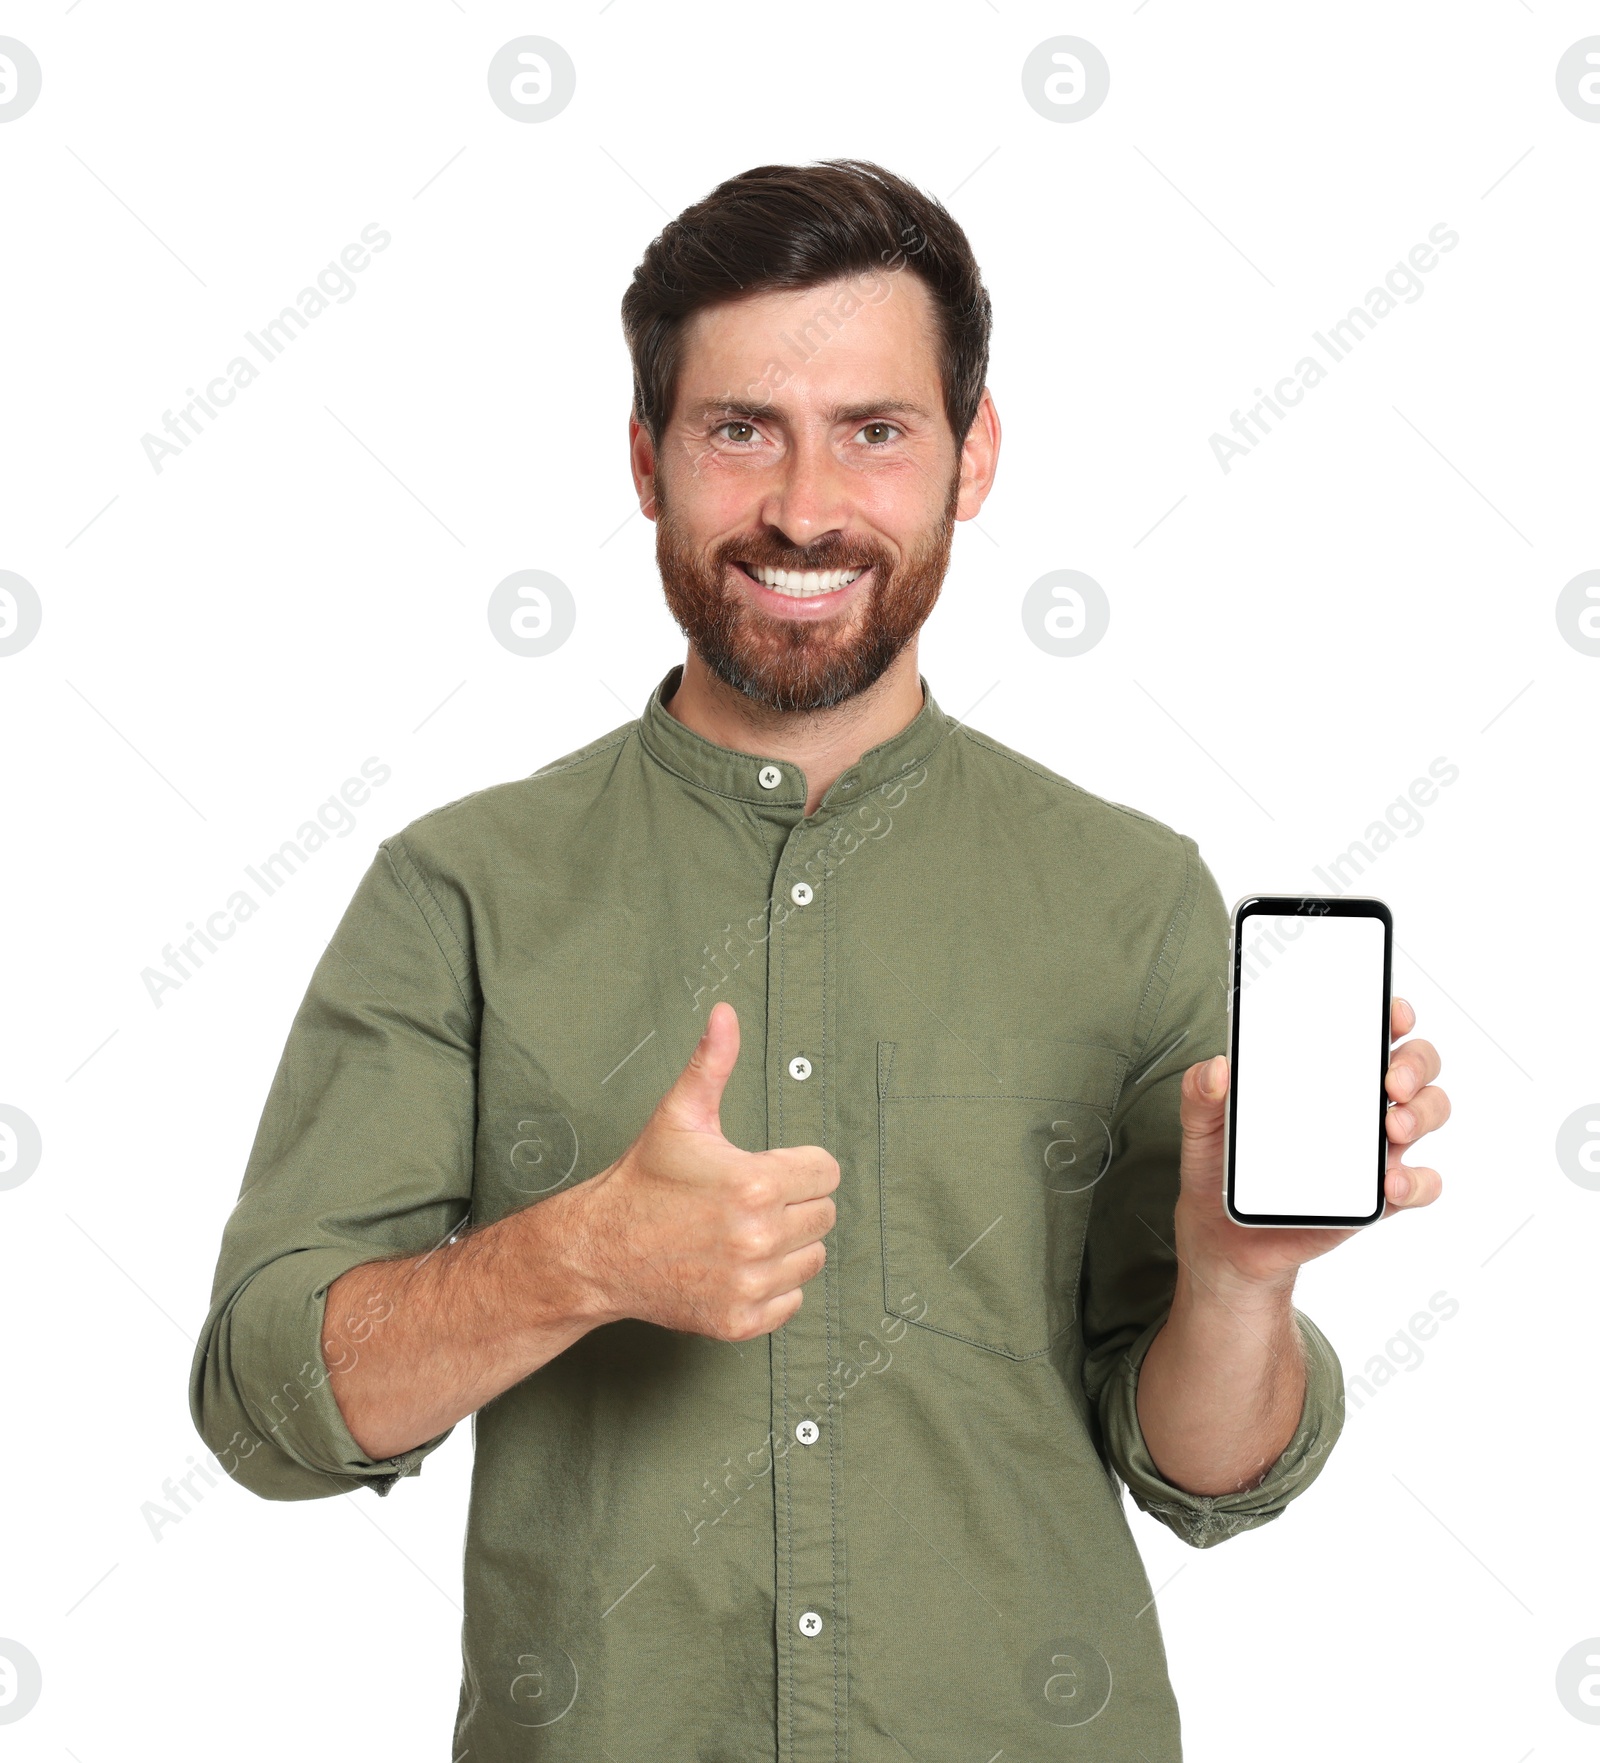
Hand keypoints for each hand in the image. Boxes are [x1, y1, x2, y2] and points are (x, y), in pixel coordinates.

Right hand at [572, 1001, 838, 1340]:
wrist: (599, 1251)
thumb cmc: (644, 1180)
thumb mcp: (679, 1116)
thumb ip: (713, 1063)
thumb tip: (725, 1013)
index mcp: (755, 1184)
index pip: (827, 1172)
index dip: (797, 1165)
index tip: (763, 1168)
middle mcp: (759, 1237)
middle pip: (824, 1215)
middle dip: (793, 1203)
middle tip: (747, 1201)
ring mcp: (751, 1284)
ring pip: (812, 1258)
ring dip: (787, 1246)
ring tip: (740, 1232)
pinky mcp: (741, 1321)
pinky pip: (791, 1301)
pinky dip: (771, 1286)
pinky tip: (736, 1266)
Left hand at [1172, 996, 1448, 1297]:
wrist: (1224, 1236)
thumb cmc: (1223, 1168)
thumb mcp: (1202, 1125)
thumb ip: (1200, 1093)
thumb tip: (1216, 1069)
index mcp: (1321, 1074)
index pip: (1368, 1030)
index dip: (1391, 1014)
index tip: (1392, 1014)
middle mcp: (1356, 1104)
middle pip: (1415, 1065)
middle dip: (1414, 1063)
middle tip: (1391, 1080)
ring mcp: (1371, 1148)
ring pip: (1427, 1113)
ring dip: (1422, 1113)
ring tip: (1393, 1126)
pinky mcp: (1375, 1195)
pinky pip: (1419, 1184)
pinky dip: (1417, 1181)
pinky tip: (1391, 1182)